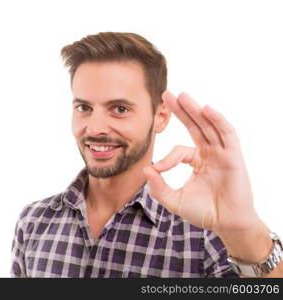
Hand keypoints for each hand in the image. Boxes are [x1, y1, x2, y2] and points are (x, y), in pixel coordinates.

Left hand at [143, 91, 260, 234]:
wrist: (226, 224)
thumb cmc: (203, 212)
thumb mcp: (174, 200)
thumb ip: (158, 187)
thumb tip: (146, 169)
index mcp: (197, 161)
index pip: (179, 151)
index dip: (167, 158)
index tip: (157, 169)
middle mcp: (210, 153)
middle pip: (195, 126)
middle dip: (181, 110)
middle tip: (166, 94)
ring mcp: (222, 153)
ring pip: (209, 126)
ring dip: (196, 110)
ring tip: (182, 95)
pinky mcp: (234, 156)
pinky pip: (227, 134)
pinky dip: (217, 121)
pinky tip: (205, 109)